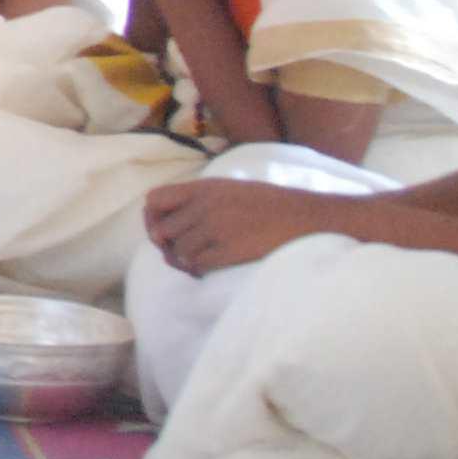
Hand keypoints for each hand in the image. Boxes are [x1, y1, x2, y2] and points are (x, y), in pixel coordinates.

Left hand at [140, 177, 340, 276]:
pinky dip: (197, 271)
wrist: (306, 218)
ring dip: (183, 261)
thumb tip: (168, 219)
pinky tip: (206, 270)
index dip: (151, 219)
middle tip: (178, 254)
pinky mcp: (230, 249)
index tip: (160, 231)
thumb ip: (200, 198)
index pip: (154, 200)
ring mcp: (217, 227)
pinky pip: (197, 265)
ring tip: (195, 263)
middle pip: (162, 232)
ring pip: (178, 251)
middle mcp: (205, 205)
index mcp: (204, 187)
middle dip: (167, 246)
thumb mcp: (231, 188)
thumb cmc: (271, 204)